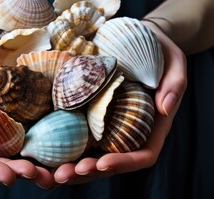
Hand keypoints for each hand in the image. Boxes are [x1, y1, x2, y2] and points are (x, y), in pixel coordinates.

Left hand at [52, 24, 187, 185]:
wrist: (142, 39)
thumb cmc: (161, 50)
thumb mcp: (176, 62)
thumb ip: (175, 84)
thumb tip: (166, 109)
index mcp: (152, 127)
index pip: (142, 155)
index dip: (122, 163)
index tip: (101, 163)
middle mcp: (128, 133)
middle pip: (110, 164)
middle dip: (86, 172)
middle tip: (62, 174)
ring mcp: (107, 127)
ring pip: (89, 157)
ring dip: (68, 168)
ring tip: (45, 173)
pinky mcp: (89, 116)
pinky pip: (74, 136)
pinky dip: (57, 147)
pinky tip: (37, 153)